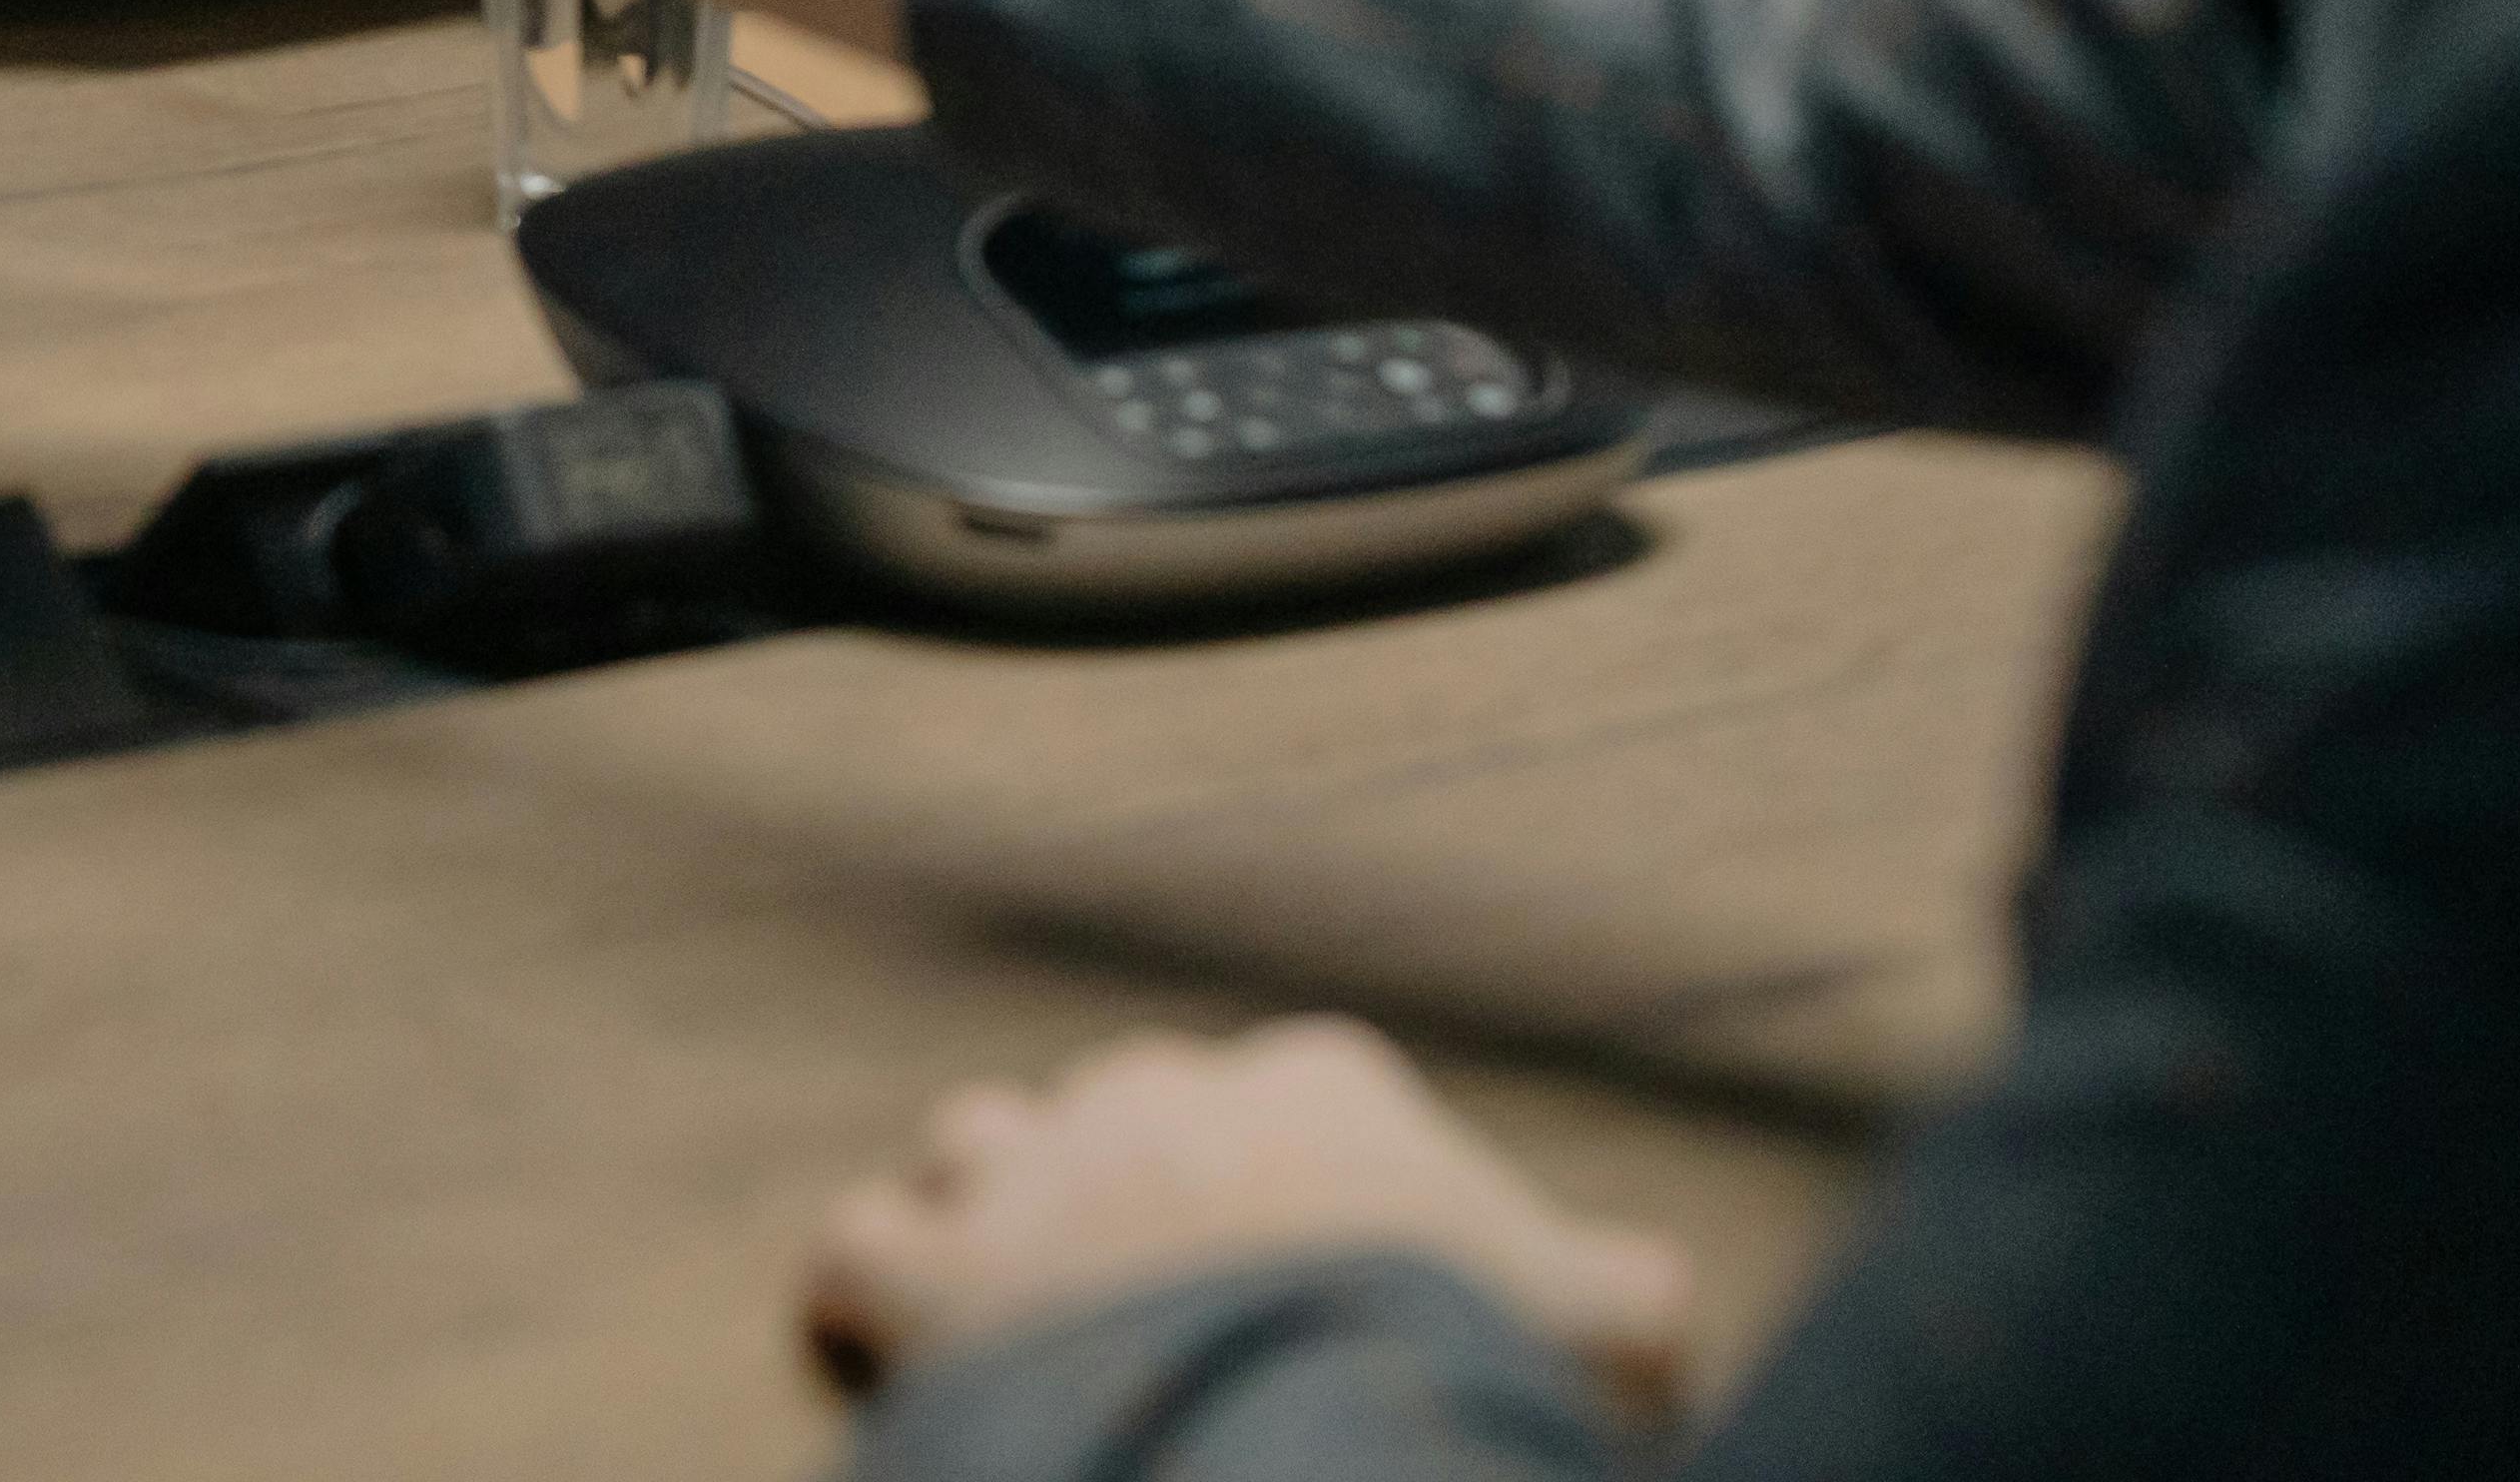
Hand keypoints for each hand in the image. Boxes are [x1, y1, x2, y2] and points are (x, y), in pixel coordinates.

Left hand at [800, 1019, 1693, 1435]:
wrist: (1296, 1431)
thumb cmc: (1459, 1367)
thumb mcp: (1602, 1336)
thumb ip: (1626, 1296)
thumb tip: (1658, 1298)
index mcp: (1321, 1089)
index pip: (1308, 1100)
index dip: (1307, 1185)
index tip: (1321, 1258)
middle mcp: (1164, 1097)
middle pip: (1135, 1116)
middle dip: (1147, 1194)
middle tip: (1171, 1301)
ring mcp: (1037, 1172)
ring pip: (984, 1147)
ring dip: (998, 1211)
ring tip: (1022, 1297)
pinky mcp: (932, 1270)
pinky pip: (861, 1248)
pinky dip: (870, 1291)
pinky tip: (883, 1336)